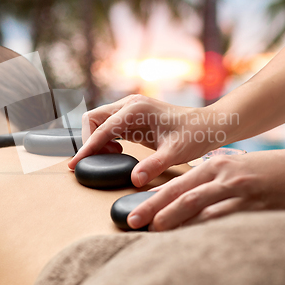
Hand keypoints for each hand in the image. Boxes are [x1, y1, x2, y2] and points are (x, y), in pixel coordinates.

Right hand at [68, 94, 220, 186]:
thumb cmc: (195, 135)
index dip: (86, 148)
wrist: (210, 124)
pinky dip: (106, 138)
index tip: (74, 164)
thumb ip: (154, 165)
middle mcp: (129, 104)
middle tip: (100, 160)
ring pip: (99, 121)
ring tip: (113, 156)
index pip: (100, 129)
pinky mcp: (133, 116)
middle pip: (92, 119)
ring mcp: (130, 108)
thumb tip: (134, 180)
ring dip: (98, 139)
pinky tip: (119, 151)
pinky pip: (109, 125)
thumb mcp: (175, 153)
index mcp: (135, 110)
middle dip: (89, 140)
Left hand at [127, 149, 284, 230]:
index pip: (178, 183)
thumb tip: (190, 203)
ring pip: (198, 202)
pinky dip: (205, 227)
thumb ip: (212, 184)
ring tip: (154, 229)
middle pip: (181, 191)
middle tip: (133, 220)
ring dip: (174, 217)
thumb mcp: (236, 171)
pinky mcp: (255, 201)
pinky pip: (225, 216)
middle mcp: (222, 173)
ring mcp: (238, 187)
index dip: (154, 197)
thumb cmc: (269, 172)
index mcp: (216, 165)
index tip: (135, 209)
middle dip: (154, 207)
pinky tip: (191, 237)